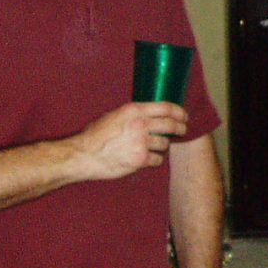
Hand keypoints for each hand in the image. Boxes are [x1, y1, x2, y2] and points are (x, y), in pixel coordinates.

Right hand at [74, 101, 188, 179]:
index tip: (184, 115)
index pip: (165, 107)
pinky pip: (157, 159)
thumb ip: (132, 114)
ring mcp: (141, 142)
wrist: (84, 155)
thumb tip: (148, 114)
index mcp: (134, 111)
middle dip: (180, 128)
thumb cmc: (95, 135)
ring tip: (154, 147)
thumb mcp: (113, 115)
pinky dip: (154, 160)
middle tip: (182, 130)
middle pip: (170, 124)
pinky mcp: (140, 159)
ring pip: (164, 144)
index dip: (179, 111)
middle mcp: (140, 124)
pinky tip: (147, 159)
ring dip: (162, 146)